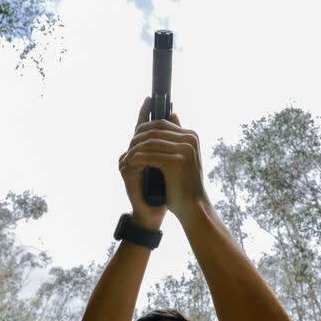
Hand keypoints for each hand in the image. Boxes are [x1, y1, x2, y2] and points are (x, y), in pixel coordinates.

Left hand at [119, 97, 207, 224]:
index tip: (133, 137)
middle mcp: (190, 140)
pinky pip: (148, 155)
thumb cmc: (184, 185)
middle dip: (137, 139)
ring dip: (134, 150)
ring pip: (149, 143)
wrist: (192, 207)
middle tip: (128, 149)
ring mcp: (184, 150)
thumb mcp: (182, 157)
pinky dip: (136, 159)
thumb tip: (172, 112)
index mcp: (191, 136)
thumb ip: (176, 137)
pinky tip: (130, 164)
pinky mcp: (176, 162)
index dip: (144, 128)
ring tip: (127, 158)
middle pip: (154, 131)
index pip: (162, 123)